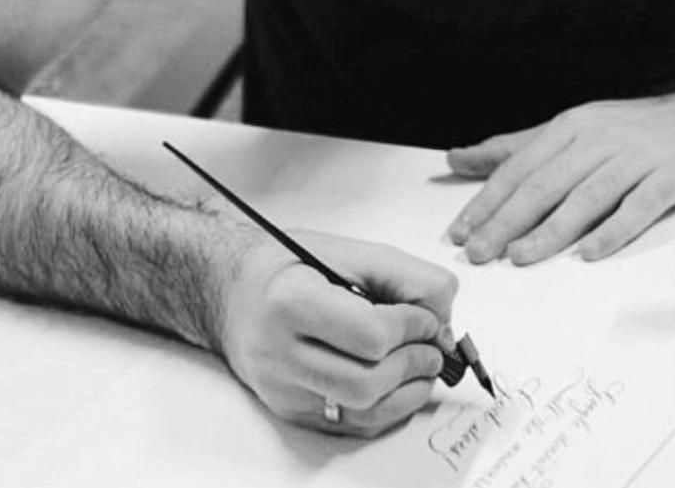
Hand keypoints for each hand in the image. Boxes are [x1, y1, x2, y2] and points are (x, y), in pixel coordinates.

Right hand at [217, 231, 457, 436]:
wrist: (231, 288)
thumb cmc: (288, 264)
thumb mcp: (347, 250)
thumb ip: (404, 275)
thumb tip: (443, 317)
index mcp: (292, 301)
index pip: (371, 334)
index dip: (413, 327)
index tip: (426, 317)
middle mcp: (279, 353)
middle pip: (367, 382)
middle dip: (415, 364)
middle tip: (433, 344)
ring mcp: (281, 389)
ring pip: (361, 412)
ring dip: (408, 391)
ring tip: (422, 363)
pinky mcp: (289, 410)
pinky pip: (350, 425)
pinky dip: (387, 409)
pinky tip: (400, 384)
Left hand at [446, 81, 674, 264]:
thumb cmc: (636, 130)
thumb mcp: (572, 129)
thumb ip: (516, 147)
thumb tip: (460, 159)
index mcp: (572, 126)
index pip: (520, 166)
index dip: (489, 199)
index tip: (463, 230)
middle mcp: (599, 138)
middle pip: (545, 183)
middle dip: (507, 220)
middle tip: (480, 252)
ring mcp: (635, 157)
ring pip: (585, 196)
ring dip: (550, 229)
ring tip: (520, 256)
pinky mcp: (669, 176)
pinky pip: (637, 206)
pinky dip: (612, 231)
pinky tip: (589, 254)